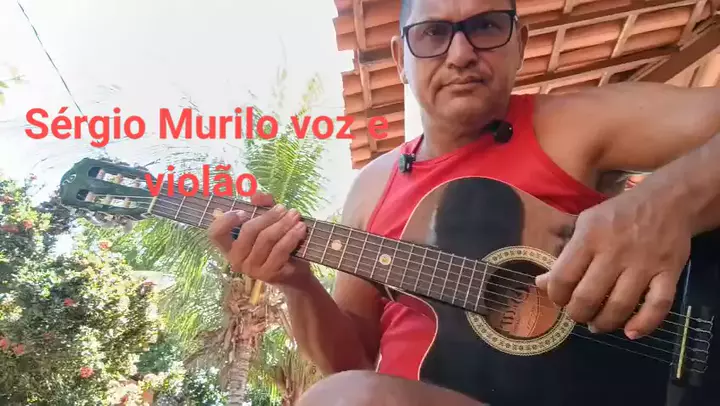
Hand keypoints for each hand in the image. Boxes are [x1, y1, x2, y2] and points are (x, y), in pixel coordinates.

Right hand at [208, 192, 310, 286]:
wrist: (294, 273)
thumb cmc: (276, 244)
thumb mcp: (268, 222)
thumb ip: (262, 206)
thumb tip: (257, 195)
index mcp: (229, 246)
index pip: (215, 233)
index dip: (226, 220)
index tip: (244, 212)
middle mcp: (236, 260)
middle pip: (248, 231)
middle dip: (268, 216)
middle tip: (284, 208)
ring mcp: (252, 269)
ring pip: (266, 239)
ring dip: (283, 224)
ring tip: (295, 215)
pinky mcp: (269, 274)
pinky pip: (280, 250)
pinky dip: (292, 236)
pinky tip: (300, 228)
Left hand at [535, 189, 691, 338]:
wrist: (666, 201)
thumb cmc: (617, 215)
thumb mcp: (584, 225)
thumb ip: (565, 256)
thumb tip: (542, 284)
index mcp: (589, 238)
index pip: (563, 277)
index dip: (556, 296)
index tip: (559, 299)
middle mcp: (615, 252)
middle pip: (589, 296)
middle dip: (578, 314)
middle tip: (579, 314)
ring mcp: (644, 264)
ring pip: (621, 305)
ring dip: (605, 322)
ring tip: (597, 324)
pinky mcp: (670, 272)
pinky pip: (658, 305)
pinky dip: (645, 324)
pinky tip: (631, 333)